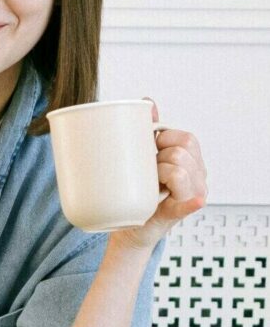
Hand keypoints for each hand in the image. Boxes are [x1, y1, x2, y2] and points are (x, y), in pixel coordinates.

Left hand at [112, 99, 207, 250]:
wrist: (128, 225)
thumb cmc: (139, 189)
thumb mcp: (143, 157)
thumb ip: (148, 129)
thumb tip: (148, 101)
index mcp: (192, 161)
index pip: (186, 138)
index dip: (164, 139)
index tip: (150, 148)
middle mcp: (198, 176)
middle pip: (182, 151)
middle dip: (160, 156)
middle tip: (148, 169)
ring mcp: (192, 195)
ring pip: (178, 170)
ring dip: (158, 173)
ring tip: (150, 183)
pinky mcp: (179, 212)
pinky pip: (189, 203)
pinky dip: (191, 201)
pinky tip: (195, 200)